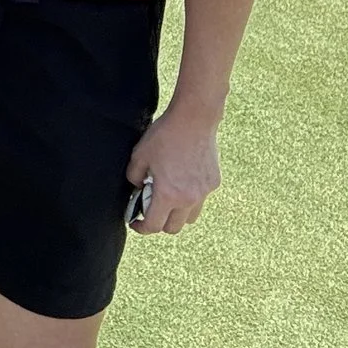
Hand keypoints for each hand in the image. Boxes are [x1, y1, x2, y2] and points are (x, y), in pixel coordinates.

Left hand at [125, 103, 221, 234]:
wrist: (194, 119)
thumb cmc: (164, 136)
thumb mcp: (139, 156)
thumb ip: (133, 178)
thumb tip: (137, 189)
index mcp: (168, 195)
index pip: (154, 226)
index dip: (141, 227)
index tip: (135, 222)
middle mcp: (188, 199)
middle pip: (173, 228)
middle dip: (159, 223)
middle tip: (150, 209)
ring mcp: (204, 192)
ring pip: (189, 217)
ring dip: (177, 214)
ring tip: (168, 197)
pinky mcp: (213, 183)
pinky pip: (200, 199)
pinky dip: (190, 198)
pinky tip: (182, 181)